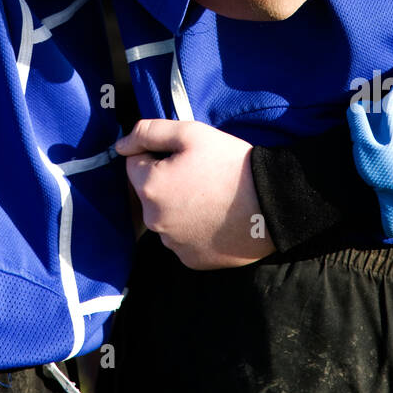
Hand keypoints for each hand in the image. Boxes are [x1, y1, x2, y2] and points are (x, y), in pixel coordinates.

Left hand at [115, 119, 275, 269]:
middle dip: (165, 180)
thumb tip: (120, 146)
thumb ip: (149, 132)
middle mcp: (154, 221)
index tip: (185, 156)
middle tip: (200, 174)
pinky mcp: (190, 260)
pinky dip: (192, 227)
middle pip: (148, 192)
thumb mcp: (190, 132)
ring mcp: (172, 244)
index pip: (134, 163)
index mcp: (149, 187)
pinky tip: (215, 217)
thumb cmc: (230, 164)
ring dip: (177, 205)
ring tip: (210, 196)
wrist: (271, 204)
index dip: (158, 154)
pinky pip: (181, 237)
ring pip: (164, 216)